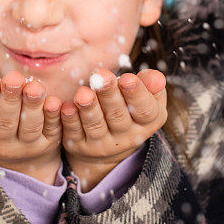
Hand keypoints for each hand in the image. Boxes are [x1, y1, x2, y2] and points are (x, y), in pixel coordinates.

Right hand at [0, 70, 63, 184]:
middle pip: (5, 122)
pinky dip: (53, 116)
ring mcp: (25, 148)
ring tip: (34, 87)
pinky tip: (53, 101)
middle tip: (14, 78)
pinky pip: (51, 130)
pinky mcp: (46, 145)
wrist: (17, 154)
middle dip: (10, 98)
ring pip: (29, 127)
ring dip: (32, 105)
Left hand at [60, 68, 167, 190]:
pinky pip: (74, 132)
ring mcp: (102, 144)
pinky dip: (70, 120)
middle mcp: (126, 137)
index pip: (144, 110)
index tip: (127, 78)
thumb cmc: (129, 109)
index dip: (137, 94)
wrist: (109, 144)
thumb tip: (157, 77)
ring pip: (96, 126)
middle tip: (102, 77)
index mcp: (146, 123)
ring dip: (89, 108)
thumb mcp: (145, 99)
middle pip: (118, 116)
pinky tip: (67, 107)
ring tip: (83, 93)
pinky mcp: (80, 146)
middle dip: (109, 96)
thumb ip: (150, 86)